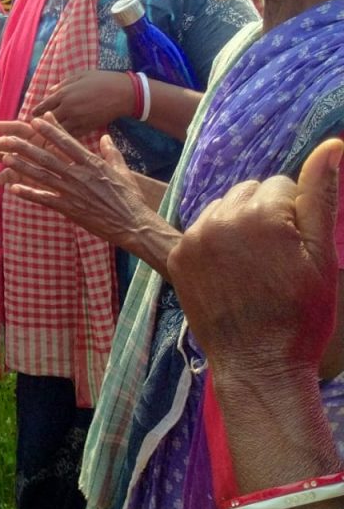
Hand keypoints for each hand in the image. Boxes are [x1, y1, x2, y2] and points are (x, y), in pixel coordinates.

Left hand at [0, 113, 178, 266]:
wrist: (134, 225)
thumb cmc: (130, 198)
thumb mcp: (122, 170)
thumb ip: (111, 152)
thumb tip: (105, 138)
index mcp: (92, 163)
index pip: (67, 142)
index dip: (50, 130)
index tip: (37, 119)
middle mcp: (79, 175)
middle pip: (48, 157)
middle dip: (27, 146)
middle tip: (9, 138)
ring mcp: (72, 192)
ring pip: (42, 176)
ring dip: (22, 167)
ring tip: (5, 158)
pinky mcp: (69, 209)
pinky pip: (44, 199)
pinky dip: (28, 193)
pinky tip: (13, 188)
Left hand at [31, 69, 133, 136]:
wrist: (123, 93)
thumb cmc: (102, 80)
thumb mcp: (80, 76)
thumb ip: (63, 84)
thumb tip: (51, 90)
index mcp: (64, 94)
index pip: (42, 106)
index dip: (36, 111)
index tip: (33, 115)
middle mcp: (67, 108)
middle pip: (46, 121)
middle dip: (40, 125)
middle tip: (34, 129)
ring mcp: (77, 120)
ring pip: (57, 131)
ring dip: (51, 134)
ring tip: (44, 138)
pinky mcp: (87, 128)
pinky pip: (71, 136)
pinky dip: (65, 138)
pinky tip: (61, 141)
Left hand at [170, 138, 342, 376]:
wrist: (258, 364)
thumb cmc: (301, 315)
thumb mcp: (323, 256)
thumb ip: (322, 195)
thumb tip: (332, 145)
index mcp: (262, 214)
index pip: (282, 185)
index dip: (296, 215)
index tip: (297, 250)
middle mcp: (222, 217)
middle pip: (249, 192)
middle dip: (265, 213)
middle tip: (277, 257)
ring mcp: (196, 236)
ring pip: (224, 208)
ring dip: (239, 225)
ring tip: (255, 266)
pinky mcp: (179, 255)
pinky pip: (201, 229)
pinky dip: (215, 242)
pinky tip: (231, 272)